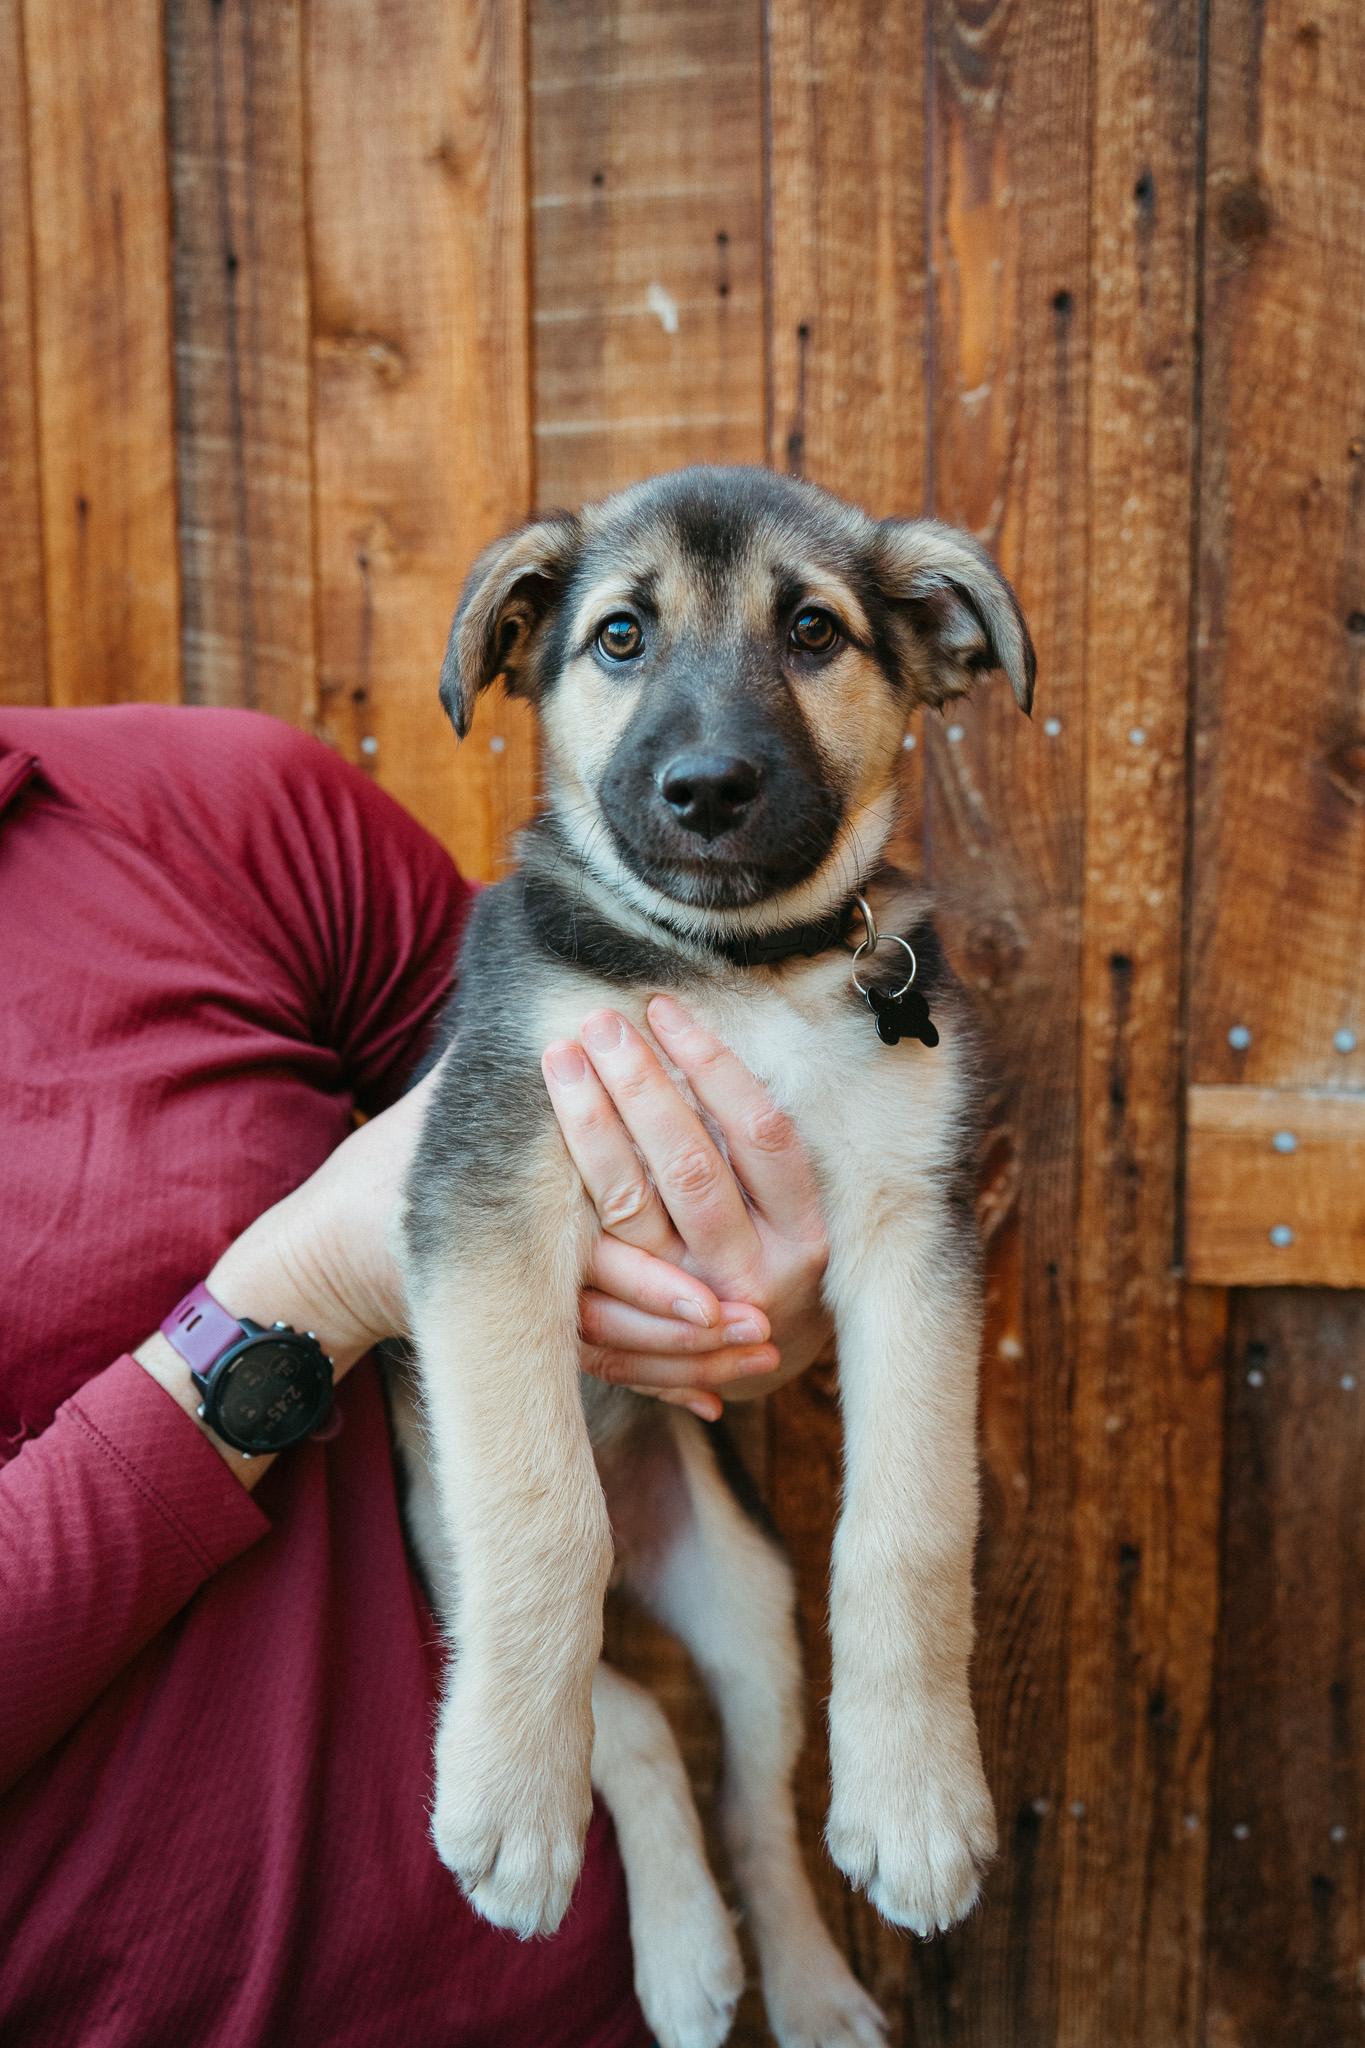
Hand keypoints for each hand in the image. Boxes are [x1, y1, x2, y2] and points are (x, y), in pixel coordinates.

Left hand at [542, 994, 832, 1418]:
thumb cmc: (770, 1252)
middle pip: (691, 1166)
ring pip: (630, 1206)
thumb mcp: (787, 1207)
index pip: (760, 1132)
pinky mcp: (634, 1331)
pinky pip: (593, 1258)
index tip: (666, 1008)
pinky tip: (536, 1140)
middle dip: (641, 1086)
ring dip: (591, 1126)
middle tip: (600, 1021)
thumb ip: (748, 1141)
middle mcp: (754, 1274)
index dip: (713, 1064)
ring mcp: (690, 1307)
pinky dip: (570, 1196)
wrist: (755, 1365)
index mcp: (805, 1233)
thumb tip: (682, 1032)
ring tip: (562, 1059)